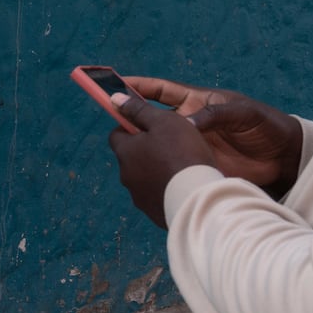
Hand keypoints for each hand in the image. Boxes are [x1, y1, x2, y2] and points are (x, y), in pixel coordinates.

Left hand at [106, 94, 217, 228]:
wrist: (198, 198)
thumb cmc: (182, 153)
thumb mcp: (164, 121)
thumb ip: (139, 109)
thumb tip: (114, 99)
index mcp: (125, 152)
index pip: (117, 134)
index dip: (132, 126)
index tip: (150, 125)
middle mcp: (126, 176)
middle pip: (131, 157)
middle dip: (147, 150)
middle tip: (172, 146)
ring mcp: (139, 197)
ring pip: (144, 178)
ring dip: (157, 171)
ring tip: (182, 168)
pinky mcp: (154, 213)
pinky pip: (157, 196)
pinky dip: (166, 189)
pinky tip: (184, 187)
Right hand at [123, 76, 301, 193]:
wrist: (285, 158)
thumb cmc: (267, 126)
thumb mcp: (243, 113)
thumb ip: (214, 114)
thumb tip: (185, 124)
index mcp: (196, 101)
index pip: (160, 91)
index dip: (137, 86)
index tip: (115, 85)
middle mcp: (188, 122)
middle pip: (151, 117)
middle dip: (129, 115)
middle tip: (109, 117)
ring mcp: (190, 145)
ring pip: (156, 142)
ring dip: (139, 142)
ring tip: (120, 146)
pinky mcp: (196, 165)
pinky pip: (171, 164)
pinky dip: (156, 165)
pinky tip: (143, 169)